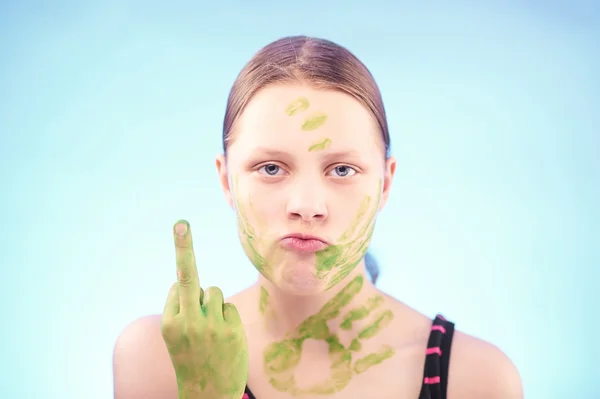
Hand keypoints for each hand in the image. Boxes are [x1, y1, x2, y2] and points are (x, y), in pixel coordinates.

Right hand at [161, 220, 248, 398]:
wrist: (208, 394)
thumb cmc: (191, 359)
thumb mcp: (178, 338)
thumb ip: (183, 310)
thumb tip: (191, 282)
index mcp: (169, 323)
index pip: (178, 287)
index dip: (184, 291)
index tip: (179, 230)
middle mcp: (187, 321)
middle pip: (187, 277)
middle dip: (183, 249)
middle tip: (180, 223)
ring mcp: (210, 325)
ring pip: (214, 291)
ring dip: (213, 304)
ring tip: (212, 331)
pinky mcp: (231, 328)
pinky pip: (228, 306)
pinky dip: (226, 317)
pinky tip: (223, 336)